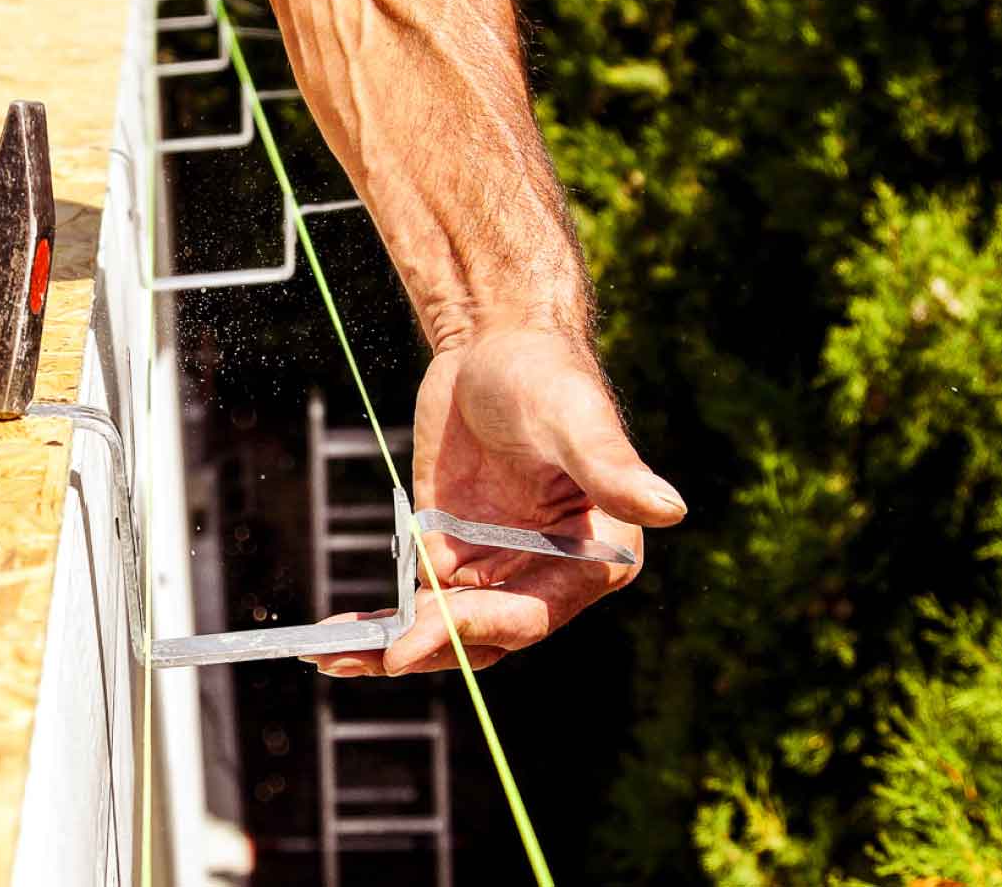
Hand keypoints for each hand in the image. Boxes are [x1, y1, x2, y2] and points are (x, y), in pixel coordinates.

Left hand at [307, 328, 683, 676]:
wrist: (494, 344)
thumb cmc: (547, 374)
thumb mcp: (574, 419)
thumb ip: (611, 469)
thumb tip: (670, 508)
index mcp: (596, 558)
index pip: (531, 614)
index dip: (473, 629)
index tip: (414, 640)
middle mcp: (547, 576)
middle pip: (484, 636)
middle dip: (423, 651)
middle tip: (359, 658)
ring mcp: (495, 570)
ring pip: (444, 632)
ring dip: (390, 649)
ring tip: (330, 658)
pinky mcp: (451, 553)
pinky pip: (416, 602)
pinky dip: (380, 622)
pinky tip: (336, 636)